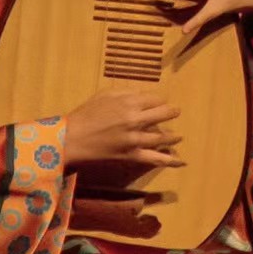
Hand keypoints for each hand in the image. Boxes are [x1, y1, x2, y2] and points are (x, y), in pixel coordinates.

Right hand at [65, 88, 181, 173]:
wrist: (73, 138)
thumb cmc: (86, 114)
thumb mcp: (104, 94)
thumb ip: (126, 92)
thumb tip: (143, 94)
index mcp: (129, 101)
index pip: (155, 99)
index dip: (159, 101)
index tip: (160, 103)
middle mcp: (135, 119)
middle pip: (164, 114)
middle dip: (172, 112)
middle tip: (175, 112)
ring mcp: (135, 138)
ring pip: (162, 136)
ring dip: (173, 136)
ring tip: (178, 136)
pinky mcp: (132, 155)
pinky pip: (154, 158)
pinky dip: (169, 160)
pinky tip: (180, 161)